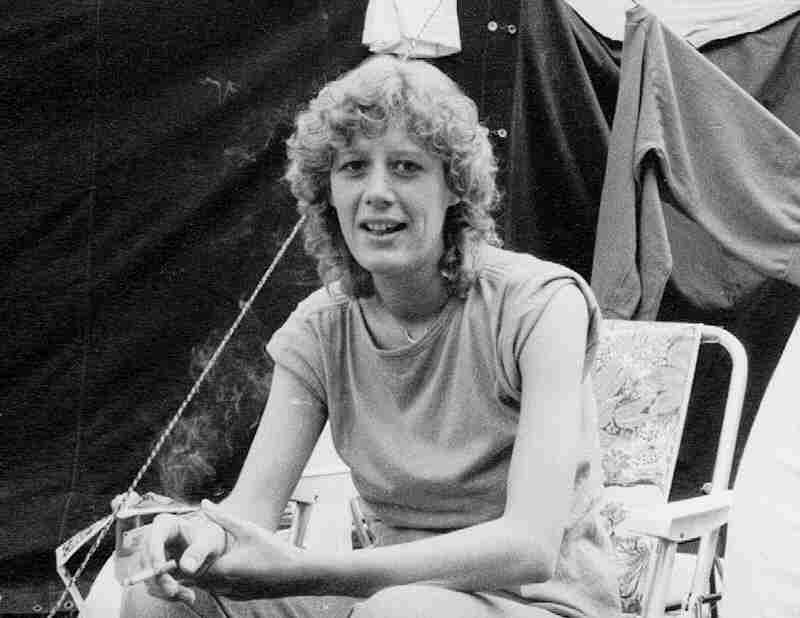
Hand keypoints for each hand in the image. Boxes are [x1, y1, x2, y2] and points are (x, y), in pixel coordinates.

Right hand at [140, 509, 226, 603]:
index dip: (154, 554)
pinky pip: (156, 586)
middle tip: (174, 591)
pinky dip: (169, 594)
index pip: (153, 538)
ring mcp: (152, 557)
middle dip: (160, 579)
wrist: (210, 548)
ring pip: (150, 578)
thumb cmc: (209, 538)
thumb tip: (186, 567)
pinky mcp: (155, 573)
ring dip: (166, 590)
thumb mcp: (209, 541)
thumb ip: (198, 552)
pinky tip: (186, 596)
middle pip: (147, 562)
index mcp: (165, 525)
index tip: (159, 571)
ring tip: (188, 596)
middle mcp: (153, 540)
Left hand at [188, 499, 308, 599]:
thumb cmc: (274, 550)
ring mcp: (232, 594)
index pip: (189, 568)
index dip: (184, 557)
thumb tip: (204, 502)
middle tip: (189, 548)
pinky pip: (220, 589)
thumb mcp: (247, 529)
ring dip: (204, 572)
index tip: (183, 544)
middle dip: (192, 564)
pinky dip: (217, 578)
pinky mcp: (240, 596)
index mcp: (221, 570)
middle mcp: (223, 586)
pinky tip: (224, 564)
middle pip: (196, 578)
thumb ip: (222, 517)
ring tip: (204, 555)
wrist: (298, 575)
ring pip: (207, 585)